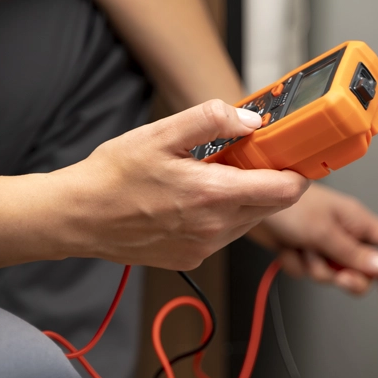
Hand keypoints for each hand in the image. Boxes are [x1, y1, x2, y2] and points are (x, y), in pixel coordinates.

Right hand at [58, 99, 309, 269]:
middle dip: (268, 181)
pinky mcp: (192, 257)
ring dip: (244, 199)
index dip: (297, 172)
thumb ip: (211, 120)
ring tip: (212, 177)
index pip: (284, 191)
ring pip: (248, 221)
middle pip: (271, 206)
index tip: (293, 156)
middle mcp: (214, 228)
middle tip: (246, 158)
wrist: (80, 217)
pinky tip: (193, 200)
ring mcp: (204, 247)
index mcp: (212, 195)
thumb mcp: (161, 134)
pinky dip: (221, 216)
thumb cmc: (114, 176)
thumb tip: (250, 120)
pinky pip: (224, 235)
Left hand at [248, 184, 377, 294]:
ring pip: (329, 274)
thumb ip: (354, 254)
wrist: (251, 201)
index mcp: (357, 221)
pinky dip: (295, 264)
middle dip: (344, 275)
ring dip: (314, 267)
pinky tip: (287, 248)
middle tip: (335, 272)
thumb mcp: (325, 232)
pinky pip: (306, 271)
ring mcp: (321, 243)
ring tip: (303, 247)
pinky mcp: (301, 250)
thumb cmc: (290, 205)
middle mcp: (342, 233)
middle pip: (359, 269)